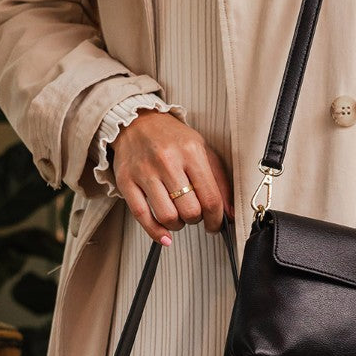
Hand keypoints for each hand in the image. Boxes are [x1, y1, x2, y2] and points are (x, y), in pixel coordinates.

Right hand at [110, 111, 233, 244]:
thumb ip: (219, 181)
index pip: (210, 198)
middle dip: (196, 219)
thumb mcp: (202, 150)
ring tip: (178, 217)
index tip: (215, 224)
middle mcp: (167, 161)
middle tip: (194, 214)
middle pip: (189, 210)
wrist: (137, 121)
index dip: (216, 219)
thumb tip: (230, 213)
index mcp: (191, 152)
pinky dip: (156, 232)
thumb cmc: (171, 137)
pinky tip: (164, 234)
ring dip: (177, 225)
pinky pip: (142, 216)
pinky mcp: (126, 181)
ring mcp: (144, 171)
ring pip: (167, 216)